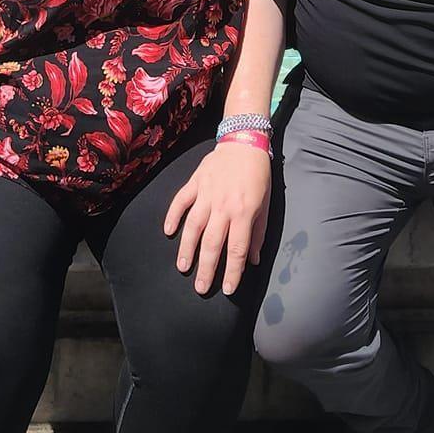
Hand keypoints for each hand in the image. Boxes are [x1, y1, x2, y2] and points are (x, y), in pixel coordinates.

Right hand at [163, 140, 271, 296]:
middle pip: (212, 243)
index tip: (229, 289)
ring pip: (193, 226)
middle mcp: (223, 206)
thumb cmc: (258, 176)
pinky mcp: (195, 183)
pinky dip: (172, 216)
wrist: (244, 143)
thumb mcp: (265, 205)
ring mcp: (207, 194)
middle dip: (207, 269)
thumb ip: (258, 233)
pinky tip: (168, 232)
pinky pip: (180, 202)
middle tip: (201, 288)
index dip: (232, 272)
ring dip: (187, 249)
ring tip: (182, 267)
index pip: (237, 249)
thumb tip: (253, 260)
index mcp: (244, 213)